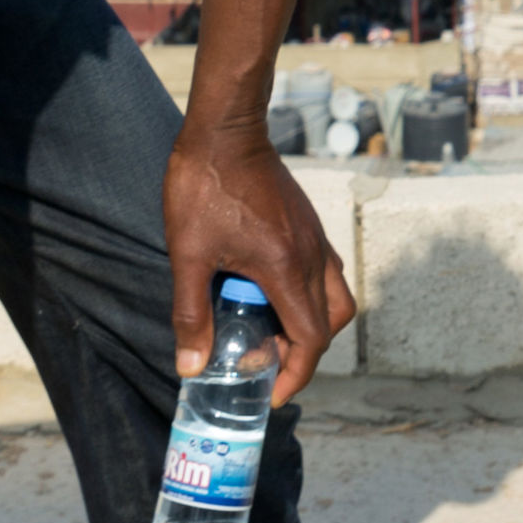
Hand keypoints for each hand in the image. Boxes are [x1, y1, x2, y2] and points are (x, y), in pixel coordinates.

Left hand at [166, 118, 356, 404]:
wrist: (224, 130)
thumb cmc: (204, 187)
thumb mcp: (188, 255)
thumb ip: (191, 313)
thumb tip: (191, 366)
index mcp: (286, 267)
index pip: (311, 338)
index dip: (296, 374)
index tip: (272, 393)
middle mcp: (310, 254)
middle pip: (332, 321)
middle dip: (305, 352)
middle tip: (266, 361)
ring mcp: (313, 236)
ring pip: (334, 295)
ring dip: (310, 322)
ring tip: (268, 329)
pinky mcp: (305, 223)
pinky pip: (322, 270)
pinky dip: (306, 294)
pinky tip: (266, 290)